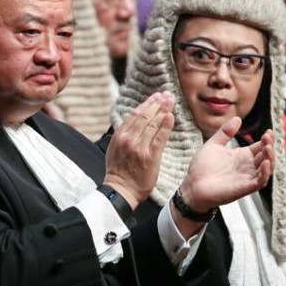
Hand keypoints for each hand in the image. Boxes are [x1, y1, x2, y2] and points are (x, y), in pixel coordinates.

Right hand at [104, 92, 175, 208]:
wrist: (120, 191)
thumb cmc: (118, 172)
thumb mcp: (115, 149)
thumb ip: (123, 136)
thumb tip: (132, 123)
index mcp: (119, 136)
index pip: (135, 114)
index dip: (147, 104)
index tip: (156, 96)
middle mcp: (128, 139)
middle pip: (145, 116)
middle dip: (157, 103)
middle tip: (166, 94)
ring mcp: (139, 147)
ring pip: (152, 124)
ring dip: (163, 110)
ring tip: (171, 101)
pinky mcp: (150, 157)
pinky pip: (159, 138)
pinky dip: (165, 126)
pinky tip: (171, 117)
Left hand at [179, 117, 272, 213]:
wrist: (192, 185)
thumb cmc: (202, 168)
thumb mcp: (214, 145)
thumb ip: (225, 132)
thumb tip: (237, 118)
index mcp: (242, 156)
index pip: (260, 147)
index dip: (267, 140)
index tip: (269, 131)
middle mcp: (247, 166)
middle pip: (266, 156)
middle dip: (270, 146)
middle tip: (268, 137)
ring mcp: (247, 177)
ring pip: (267, 169)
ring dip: (271, 158)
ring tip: (268, 147)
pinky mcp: (244, 187)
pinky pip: (260, 181)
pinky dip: (265, 173)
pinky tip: (265, 163)